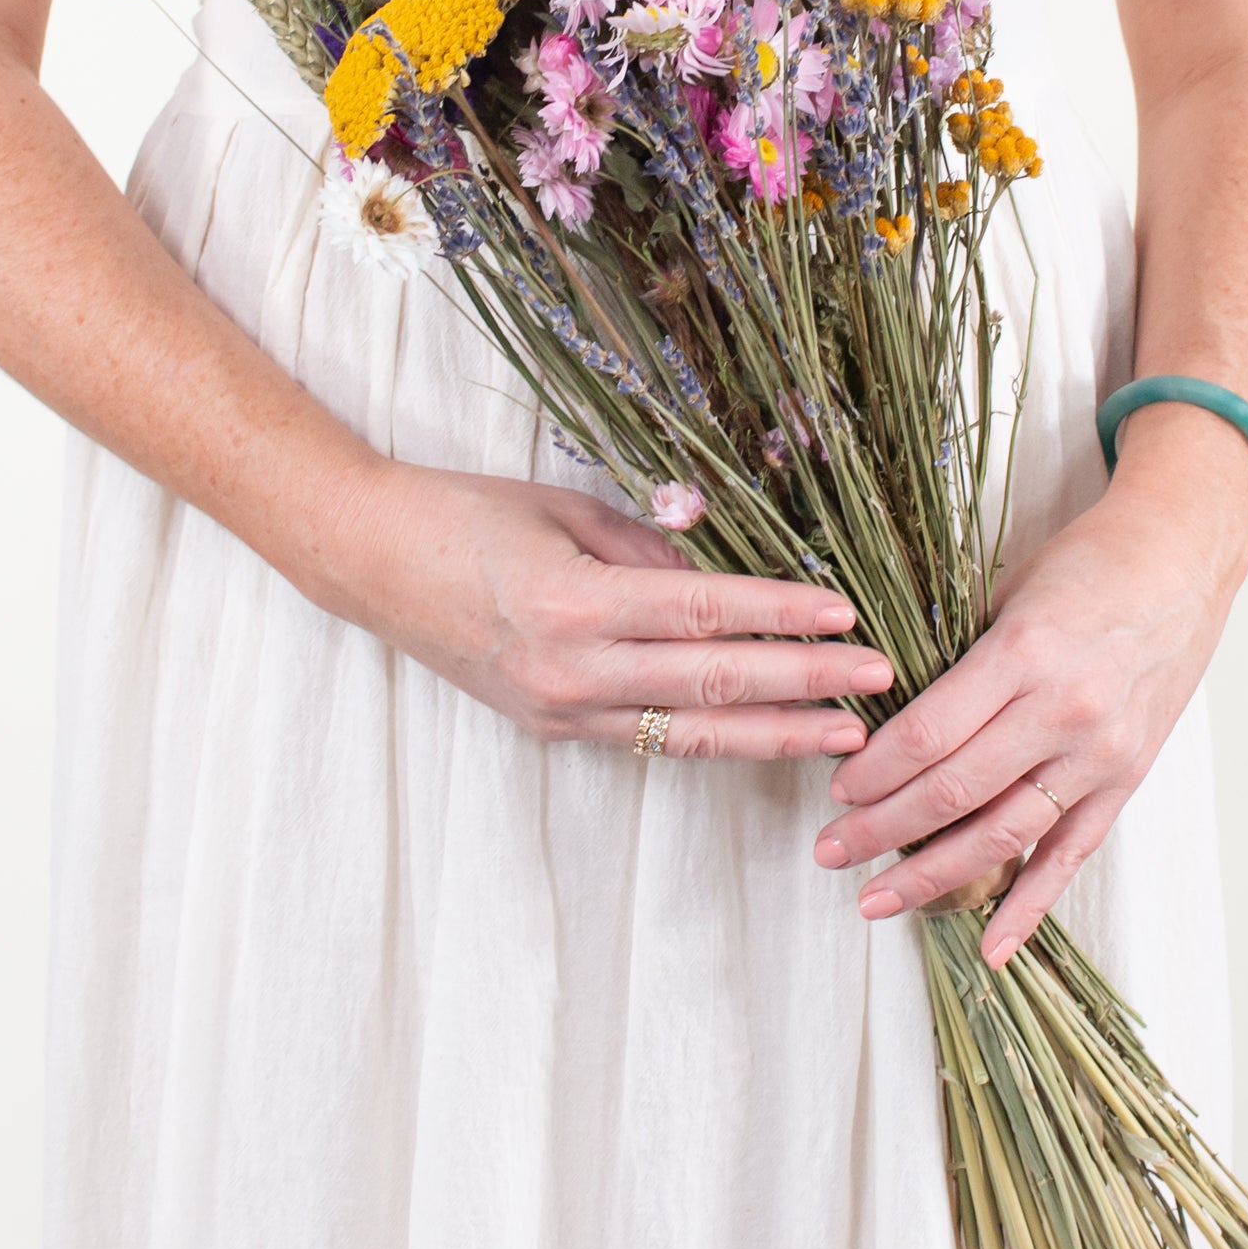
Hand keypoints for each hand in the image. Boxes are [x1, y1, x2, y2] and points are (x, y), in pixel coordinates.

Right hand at [317, 460, 893, 758]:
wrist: (370, 562)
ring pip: (692, 733)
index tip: (849, 617)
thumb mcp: (564, 508)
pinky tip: (767, 736)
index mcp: (578, 602)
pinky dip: (715, 738)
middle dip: (804, 685)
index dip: (784, 617)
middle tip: (877, 681)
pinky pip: (652, 739)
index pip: (708, 613)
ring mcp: (563, 710)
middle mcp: (574, 669)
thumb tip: (725, 569)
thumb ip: (649, 544)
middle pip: (715, 683)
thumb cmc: (465, 517)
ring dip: (774, 734)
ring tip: (843, 736)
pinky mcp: (555, 729)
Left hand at [810, 404, 1247, 964]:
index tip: (835, 790)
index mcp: (1025, 652)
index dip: (873, 772)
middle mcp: (1065, 710)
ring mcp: (1101, 752)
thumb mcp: (1005, 591)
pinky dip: (1029, 906)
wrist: (1182, 561)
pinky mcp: (1127, 778)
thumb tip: (878, 716)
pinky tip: (989, 946)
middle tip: (828, 852)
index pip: (929, 734)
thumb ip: (953, 658)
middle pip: (956, 792)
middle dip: (881, 830)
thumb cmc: (1084, 564)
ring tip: (875, 899)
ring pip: (1004, 835)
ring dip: (932, 875)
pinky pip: (1071, 854)